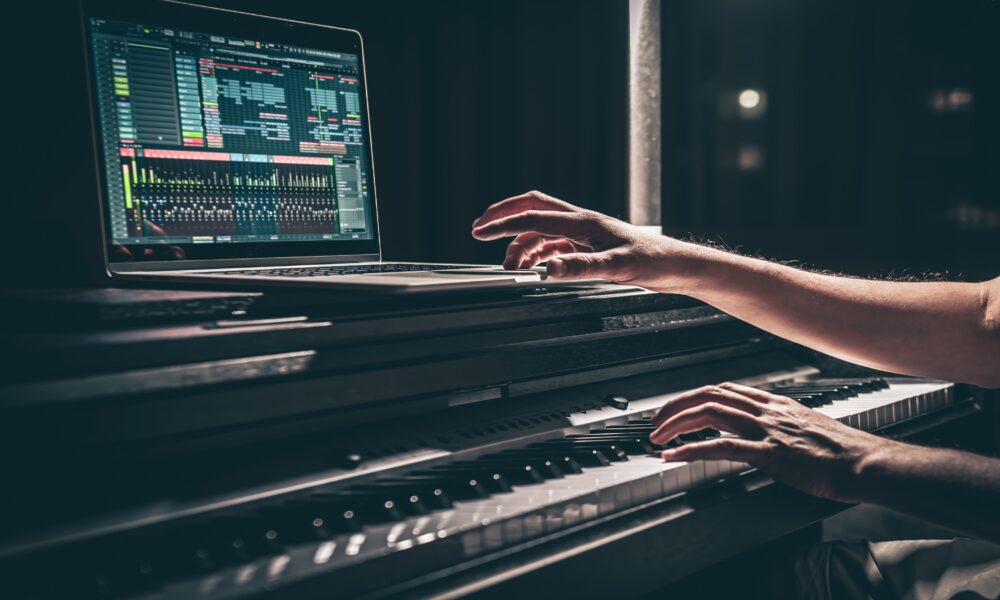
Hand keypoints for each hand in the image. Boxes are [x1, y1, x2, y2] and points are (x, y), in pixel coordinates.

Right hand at [471, 191, 702, 290]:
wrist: (676, 265)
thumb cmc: (653, 262)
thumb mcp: (615, 267)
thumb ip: (579, 267)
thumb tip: (546, 268)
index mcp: (583, 222)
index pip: (532, 217)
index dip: (502, 224)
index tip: (479, 232)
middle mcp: (581, 222)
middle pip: (532, 208)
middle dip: (503, 216)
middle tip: (479, 229)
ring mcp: (584, 232)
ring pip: (541, 228)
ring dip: (520, 243)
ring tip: (508, 265)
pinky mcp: (590, 245)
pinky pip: (554, 242)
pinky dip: (537, 252)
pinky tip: (533, 266)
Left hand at [649, 382, 894, 501]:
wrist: (865, 463)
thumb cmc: (842, 451)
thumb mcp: (807, 426)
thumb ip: (782, 423)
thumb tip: (764, 428)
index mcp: (775, 403)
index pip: (725, 390)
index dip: (695, 397)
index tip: (677, 407)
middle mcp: (767, 410)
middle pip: (709, 396)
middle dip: (676, 406)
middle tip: (655, 421)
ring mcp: (767, 430)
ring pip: (709, 414)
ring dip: (676, 425)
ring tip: (657, 438)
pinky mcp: (770, 454)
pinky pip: (722, 447)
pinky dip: (692, 450)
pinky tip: (674, 456)